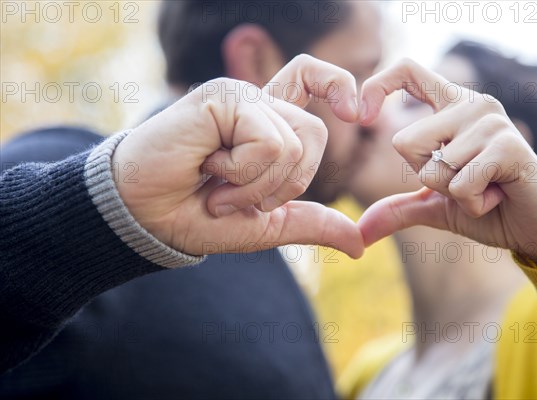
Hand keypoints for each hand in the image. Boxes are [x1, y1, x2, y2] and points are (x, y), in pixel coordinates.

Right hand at [112, 55, 363, 258]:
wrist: (147, 217)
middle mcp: (256, 104)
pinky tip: (207, 169)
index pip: (313, 79)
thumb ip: (312, 225)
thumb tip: (360, 245)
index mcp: (268, 124)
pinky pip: (268, 143)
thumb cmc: (198, 216)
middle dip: (285, 184)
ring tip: (217, 185)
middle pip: (316, 133)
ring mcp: (240, 96)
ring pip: (293, 144)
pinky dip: (242, 174)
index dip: (339, 86)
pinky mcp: (223, 97)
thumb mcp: (267, 226)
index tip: (356, 114)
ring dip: (256, 185)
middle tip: (238, 196)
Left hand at [357, 58, 536, 265]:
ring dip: (454, 194)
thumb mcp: (435, 205)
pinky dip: (473, 203)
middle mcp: (472, 105)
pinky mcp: (509, 146)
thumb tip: (361, 231)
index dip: (378, 86)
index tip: (362, 117)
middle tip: (466, 182)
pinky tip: (499, 195)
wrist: (536, 230)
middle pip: (404, 142)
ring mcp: (492, 122)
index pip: (408, 71)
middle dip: (428, 178)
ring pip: (432, 168)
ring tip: (487, 188)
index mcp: (452, 107)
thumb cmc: (488, 209)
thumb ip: (398, 209)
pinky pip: (460, 184)